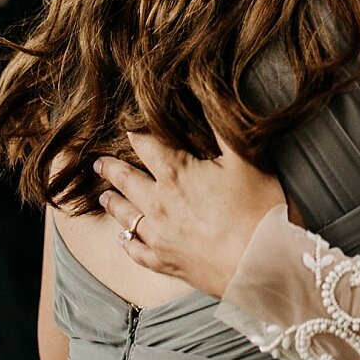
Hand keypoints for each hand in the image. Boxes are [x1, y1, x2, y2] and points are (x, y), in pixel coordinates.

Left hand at [95, 133, 286, 298]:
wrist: (261, 262)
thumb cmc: (257, 208)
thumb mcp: (244, 158)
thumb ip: (221, 128)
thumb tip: (207, 96)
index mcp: (175, 172)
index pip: (146, 146)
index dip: (135, 135)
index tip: (127, 130)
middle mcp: (158, 202)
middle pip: (126, 179)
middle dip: (111, 168)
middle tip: (98, 163)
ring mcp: (158, 235)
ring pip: (125, 215)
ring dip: (113, 202)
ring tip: (104, 196)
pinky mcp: (165, 262)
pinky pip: (136, 251)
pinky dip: (127, 242)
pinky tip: (124, 239)